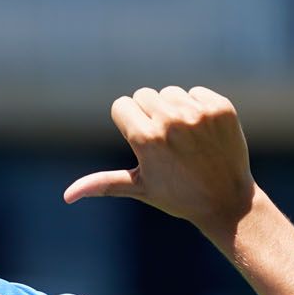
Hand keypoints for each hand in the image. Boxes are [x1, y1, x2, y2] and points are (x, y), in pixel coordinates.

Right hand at [62, 85, 252, 231]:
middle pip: (144, 95)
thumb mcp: (139, 188)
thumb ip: (103, 183)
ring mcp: (197, 113)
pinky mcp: (220, 108)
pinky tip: (205, 134)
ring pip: (170, 92)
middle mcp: (171, 121)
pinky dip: (198, 108)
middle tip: (166, 144)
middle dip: (149, 114)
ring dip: (174, 110)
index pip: (122, 105)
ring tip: (186, 140)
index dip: (129, 123)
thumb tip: (67, 196)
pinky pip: (196, 92)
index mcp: (146, 138)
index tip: (143, 143)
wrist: (227, 201)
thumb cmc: (178, 197)